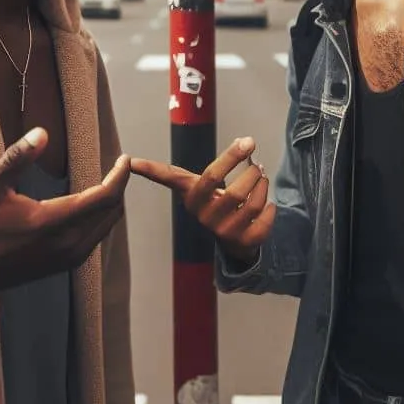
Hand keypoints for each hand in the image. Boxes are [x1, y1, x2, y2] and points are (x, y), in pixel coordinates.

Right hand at [0, 128, 129, 310]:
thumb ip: (17, 158)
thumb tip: (41, 132)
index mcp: (53, 223)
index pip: (104, 197)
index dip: (119, 176)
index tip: (124, 158)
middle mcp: (67, 243)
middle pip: (112, 211)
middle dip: (119, 185)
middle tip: (119, 164)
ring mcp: (68, 258)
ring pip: (106, 226)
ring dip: (112, 202)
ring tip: (110, 179)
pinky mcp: (65, 264)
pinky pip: (96, 237)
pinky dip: (102, 218)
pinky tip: (92, 204)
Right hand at [130, 137, 275, 261]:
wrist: (233, 238)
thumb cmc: (212, 201)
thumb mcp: (195, 185)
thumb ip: (172, 172)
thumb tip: (132, 162)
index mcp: (192, 199)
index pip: (182, 177)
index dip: (160, 167)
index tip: (132, 161)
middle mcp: (205, 218)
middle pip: (232, 191)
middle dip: (251, 172)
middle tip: (257, 162)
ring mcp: (225, 233)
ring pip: (253, 204)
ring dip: (262, 185)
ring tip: (262, 178)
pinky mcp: (246, 243)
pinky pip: (266, 219)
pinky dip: (271, 207)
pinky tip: (268, 205)